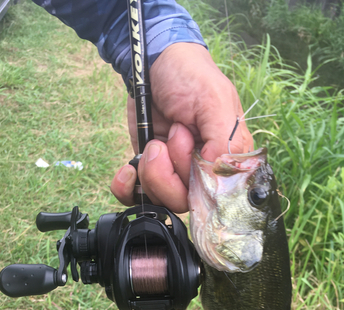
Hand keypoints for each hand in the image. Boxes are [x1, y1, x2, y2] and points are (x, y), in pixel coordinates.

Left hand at [111, 43, 252, 212]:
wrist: (153, 64)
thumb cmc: (189, 76)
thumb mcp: (214, 101)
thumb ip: (223, 143)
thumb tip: (216, 179)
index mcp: (225, 159)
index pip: (214, 195)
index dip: (195, 181)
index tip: (186, 146)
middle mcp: (201, 171)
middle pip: (184, 201)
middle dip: (167, 174)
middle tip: (165, 141)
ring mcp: (173, 172)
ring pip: (160, 200)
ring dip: (149, 174)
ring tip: (153, 143)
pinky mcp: (149, 170)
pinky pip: (137, 196)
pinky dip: (127, 188)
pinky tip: (128, 169)